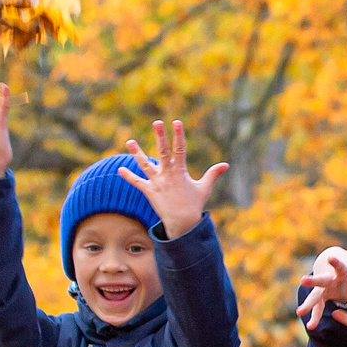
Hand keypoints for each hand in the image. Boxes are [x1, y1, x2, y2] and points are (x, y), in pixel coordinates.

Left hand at [116, 120, 227, 239]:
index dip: (179, 135)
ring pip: (145, 165)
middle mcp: (167, 175)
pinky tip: (119, 169)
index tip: (177, 122)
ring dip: (137, 153)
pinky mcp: (149, 191)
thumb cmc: (194, 204)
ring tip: (129, 141)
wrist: (182, 223)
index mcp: (180, 172)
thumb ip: (213, 174)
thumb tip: (226, 165)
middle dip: (160, 136)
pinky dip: (129, 176)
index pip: (180, 149)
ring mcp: (157, 182)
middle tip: (157, 122)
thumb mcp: (204, 188)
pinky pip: (137, 182)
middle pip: (163, 152)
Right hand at [297, 245, 346, 329]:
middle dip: (313, 280)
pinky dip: (315, 316)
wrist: (332, 260)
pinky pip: (318, 307)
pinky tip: (311, 326)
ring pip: (315, 296)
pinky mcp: (322, 296)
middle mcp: (329, 277)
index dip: (337, 263)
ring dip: (309, 304)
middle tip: (303, 280)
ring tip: (300, 312)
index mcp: (341, 268)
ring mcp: (323, 287)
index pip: (340, 266)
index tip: (331, 259)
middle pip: (321, 279)